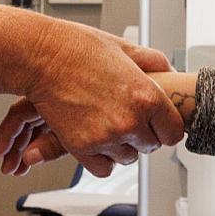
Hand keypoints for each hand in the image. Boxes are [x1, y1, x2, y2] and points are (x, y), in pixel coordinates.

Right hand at [0, 29, 182, 176]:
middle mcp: (130, 120)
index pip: (174, 132)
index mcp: (146, 96)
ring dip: (120, 146)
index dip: (166, 127)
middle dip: (141, 134)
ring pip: (128, 158)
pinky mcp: (82, 148)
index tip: (158, 124)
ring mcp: (106, 137)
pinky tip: (94, 137)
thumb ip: (154, 62)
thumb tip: (172, 72)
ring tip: (105, 122)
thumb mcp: (124, 47)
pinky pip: (104, 168)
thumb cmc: (77, 48)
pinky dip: (101, 158)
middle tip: (124, 116)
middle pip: (151, 146)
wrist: (40, 57)